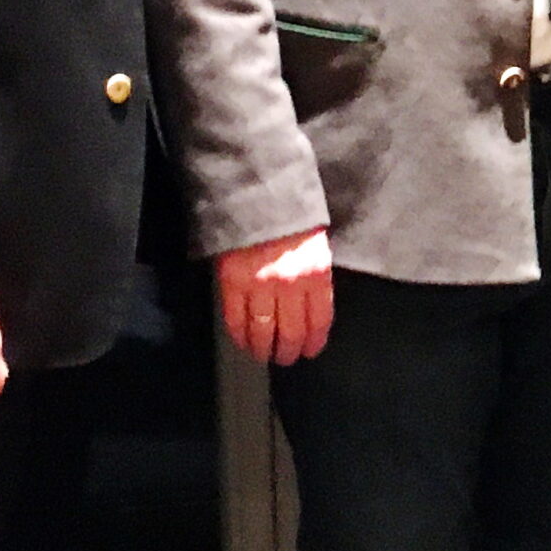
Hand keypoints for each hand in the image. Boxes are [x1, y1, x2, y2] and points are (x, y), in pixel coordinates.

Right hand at [217, 228, 334, 365]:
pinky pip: (236, 319)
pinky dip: (240, 336)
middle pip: (291, 331)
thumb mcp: (316, 243)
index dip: (314, 341)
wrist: (257, 192)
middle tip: (286, 358)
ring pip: (263, 331)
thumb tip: (312, 307)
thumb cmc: (291, 215)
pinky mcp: (232, 283)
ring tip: (265, 355)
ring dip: (264, 349)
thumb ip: (315, 275)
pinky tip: (244, 342)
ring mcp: (259, 286)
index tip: (311, 350)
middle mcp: (290, 284)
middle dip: (289, 350)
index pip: (319, 319)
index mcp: (316, 272)